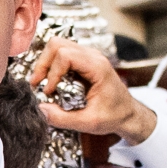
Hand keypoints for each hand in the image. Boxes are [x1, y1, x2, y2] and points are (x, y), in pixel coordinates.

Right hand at [29, 40, 157, 144]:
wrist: (128, 113)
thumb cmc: (114, 116)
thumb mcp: (89, 123)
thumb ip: (63, 119)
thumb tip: (40, 110)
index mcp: (97, 67)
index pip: (65, 55)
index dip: (52, 72)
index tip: (49, 92)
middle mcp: (92, 56)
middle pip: (57, 44)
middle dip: (44, 64)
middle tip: (38, 84)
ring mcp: (87, 56)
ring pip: (57, 46)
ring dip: (46, 63)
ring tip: (43, 82)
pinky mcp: (83, 60)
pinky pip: (62, 53)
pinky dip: (52, 65)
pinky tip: (52, 82)